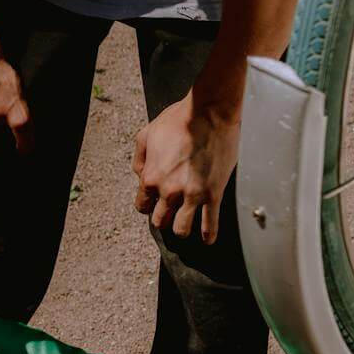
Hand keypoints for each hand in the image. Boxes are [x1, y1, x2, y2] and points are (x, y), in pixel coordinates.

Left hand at [133, 91, 239, 242]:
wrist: (209, 113)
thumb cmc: (179, 120)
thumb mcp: (146, 135)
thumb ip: (139, 159)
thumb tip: (140, 176)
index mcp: (151, 178)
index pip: (142, 206)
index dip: (148, 205)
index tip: (155, 202)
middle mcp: (169, 191)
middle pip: (160, 220)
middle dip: (163, 218)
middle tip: (170, 213)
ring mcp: (192, 195)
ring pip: (181, 229)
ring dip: (181, 228)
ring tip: (185, 225)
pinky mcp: (213, 194)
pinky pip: (210, 223)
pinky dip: (208, 235)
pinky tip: (208, 240)